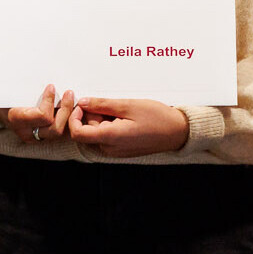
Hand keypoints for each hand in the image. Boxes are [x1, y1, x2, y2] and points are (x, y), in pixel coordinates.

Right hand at [0, 84, 75, 143]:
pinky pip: (60, 132)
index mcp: (16, 119)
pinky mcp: (42, 137)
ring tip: (73, 100)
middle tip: (69, 93)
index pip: (42, 116)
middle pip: (55, 129)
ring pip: (59, 133)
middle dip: (66, 110)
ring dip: (69, 116)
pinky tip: (72, 108)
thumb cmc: (3, 92)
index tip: (52, 86)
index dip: (50, 101)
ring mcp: (35, 136)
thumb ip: (22, 80)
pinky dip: (68, 121)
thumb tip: (33, 59)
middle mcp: (27, 132)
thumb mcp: (9, 85)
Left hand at [69, 97, 189, 157]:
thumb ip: (102, 104)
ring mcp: (116, 151)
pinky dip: (110, 125)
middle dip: (92, 115)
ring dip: (103, 119)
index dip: (74, 118)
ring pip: (97, 133)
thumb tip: (83, 102)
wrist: (177, 132)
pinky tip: (125, 118)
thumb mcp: (128, 105)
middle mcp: (110, 148)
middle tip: (111, 104)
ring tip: (122, 111)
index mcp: (111, 137)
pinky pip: (107, 136)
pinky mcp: (121, 149)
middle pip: (87, 131)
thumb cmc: (157, 118)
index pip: (78, 133)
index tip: (82, 105)